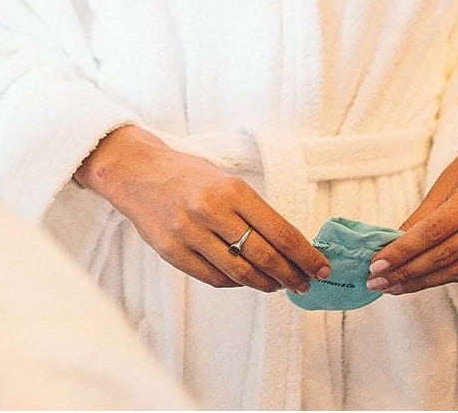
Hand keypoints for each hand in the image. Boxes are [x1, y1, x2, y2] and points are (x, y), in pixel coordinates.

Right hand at [76, 125, 329, 292]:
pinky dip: (234, 283)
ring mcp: (189, 233)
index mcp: (232, 190)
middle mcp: (211, 211)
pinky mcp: (171, 251)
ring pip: (239, 272)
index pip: (280, 231)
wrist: (136, 172)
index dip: (305, 255)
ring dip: (264, 284)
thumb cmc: (187, 175)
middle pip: (264, 255)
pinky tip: (244, 281)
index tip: (320, 268)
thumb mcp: (224, 180)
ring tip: (276, 285)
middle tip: (304, 284)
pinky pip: (212, 277)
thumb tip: (287, 244)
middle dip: (291, 275)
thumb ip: (251, 209)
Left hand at [367, 133, 457, 295]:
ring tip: (395, 286)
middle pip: (446, 255)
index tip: (376, 265)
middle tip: (379, 281)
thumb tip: (389, 249)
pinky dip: (446, 279)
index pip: (434, 230)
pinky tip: (423, 281)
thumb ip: (418, 218)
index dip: (403, 251)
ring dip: (423, 282)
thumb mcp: (442, 185)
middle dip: (408, 272)